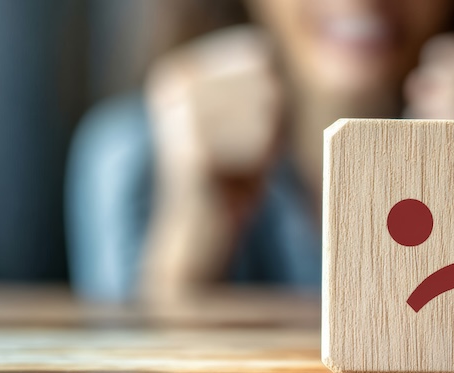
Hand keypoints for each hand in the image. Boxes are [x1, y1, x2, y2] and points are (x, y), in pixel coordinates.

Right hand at [141, 26, 282, 300]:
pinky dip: (258, 164)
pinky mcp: (193, 150)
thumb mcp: (248, 123)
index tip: (244, 134)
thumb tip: (279, 73)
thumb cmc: (232, 176)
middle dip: (270, 123)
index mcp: (182, 72)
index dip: (270, 100)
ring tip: (236, 167)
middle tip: (241, 156)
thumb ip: (266, 90)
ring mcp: (179, 115)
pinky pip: (257, 143)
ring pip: (267, 110)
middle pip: (267, 83)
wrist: (199, 235)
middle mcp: (174, 86)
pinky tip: (231, 180)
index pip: (258, 57)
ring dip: (265, 145)